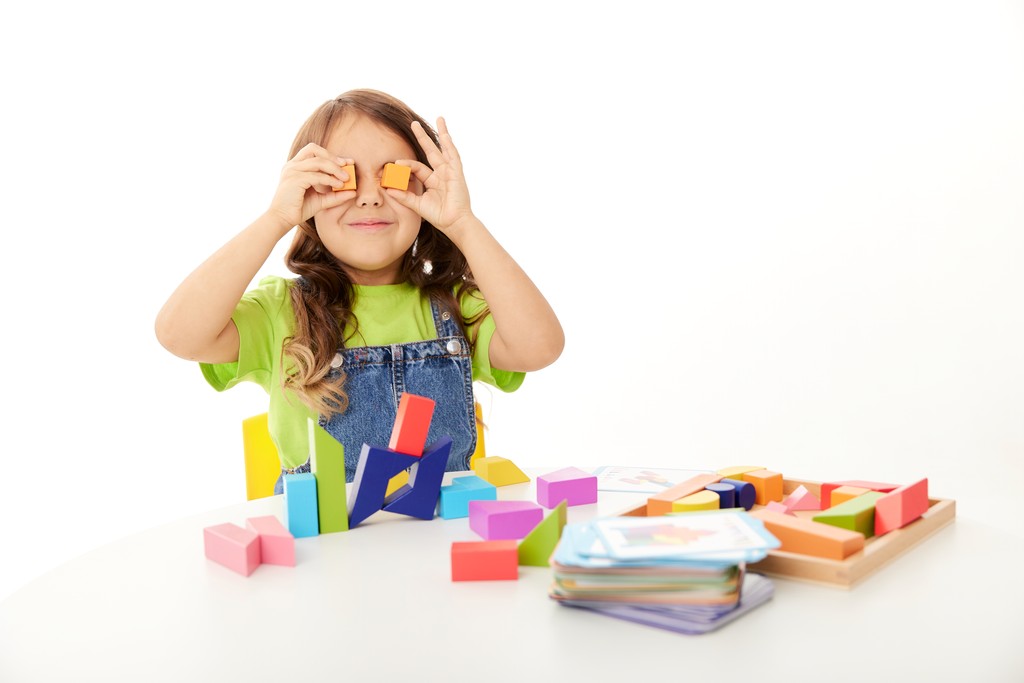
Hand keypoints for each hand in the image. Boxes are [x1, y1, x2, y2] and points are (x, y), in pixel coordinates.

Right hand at [265, 143, 354, 231]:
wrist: (282, 219)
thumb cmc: (299, 209)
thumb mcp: (321, 200)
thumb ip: (336, 195)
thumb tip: (353, 192)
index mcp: (296, 166)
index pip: (314, 152)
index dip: (332, 155)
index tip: (348, 162)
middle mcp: (293, 165)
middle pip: (314, 150)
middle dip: (333, 157)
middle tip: (348, 166)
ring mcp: (292, 171)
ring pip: (317, 161)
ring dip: (335, 168)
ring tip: (346, 178)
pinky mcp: (294, 180)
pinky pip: (316, 175)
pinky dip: (329, 179)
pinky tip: (338, 185)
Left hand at [387, 118, 474, 235]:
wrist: (454, 223)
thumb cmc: (439, 216)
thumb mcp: (417, 204)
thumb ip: (403, 196)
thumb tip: (387, 188)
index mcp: (433, 181)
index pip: (416, 168)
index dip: (403, 166)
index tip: (391, 165)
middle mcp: (442, 174)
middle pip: (430, 152)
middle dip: (422, 138)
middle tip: (413, 124)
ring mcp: (450, 172)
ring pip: (444, 149)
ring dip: (441, 133)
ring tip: (438, 118)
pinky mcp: (457, 173)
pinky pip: (453, 155)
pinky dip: (449, 144)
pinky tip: (446, 133)